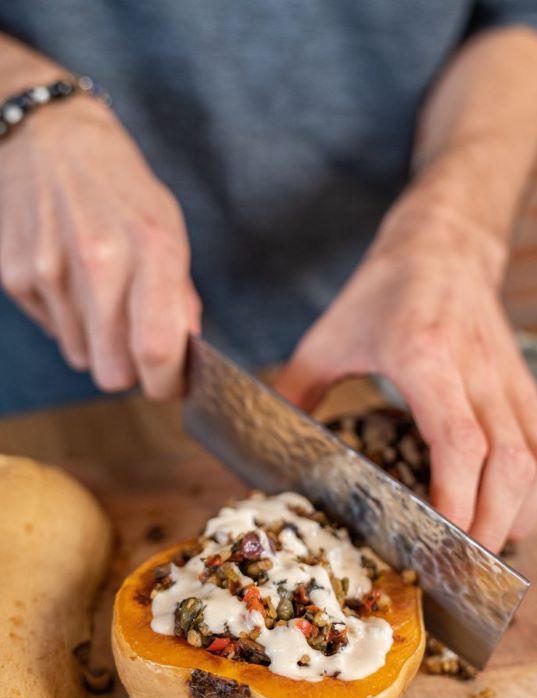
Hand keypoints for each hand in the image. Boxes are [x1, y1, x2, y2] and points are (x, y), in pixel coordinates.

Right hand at [0, 94, 199, 397]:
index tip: (170, 385)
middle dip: (131, 371)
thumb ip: (180, 296)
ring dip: (98, 342)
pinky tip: (71, 279)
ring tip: (101, 296)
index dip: (166, 383)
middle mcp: (99, 262)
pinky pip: (54, 331)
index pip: (157, 349)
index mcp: (151, 249)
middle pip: (113, 373)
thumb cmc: (120, 186)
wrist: (49, 136)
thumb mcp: (168, 228)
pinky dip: (68, 319)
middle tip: (137, 346)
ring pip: (82, 358)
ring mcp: (50, 270)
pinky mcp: (16, 275)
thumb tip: (183, 353)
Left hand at [275, 185, 536, 552]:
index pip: (460, 439)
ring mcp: (508, 378)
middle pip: (509, 462)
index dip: (457, 498)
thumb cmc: (383, 290)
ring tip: (487, 545)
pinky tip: (512, 508)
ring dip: (519, 511)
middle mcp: (477, 370)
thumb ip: (296, 390)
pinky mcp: (523, 384)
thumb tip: (264, 445)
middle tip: (460, 565)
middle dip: (490, 524)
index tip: (441, 541)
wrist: (442, 246)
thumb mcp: (327, 335)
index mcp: (425, 356)